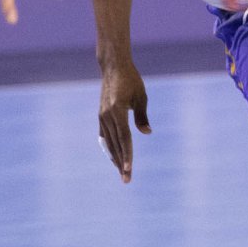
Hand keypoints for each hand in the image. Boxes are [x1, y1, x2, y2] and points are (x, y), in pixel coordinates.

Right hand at [98, 59, 149, 182]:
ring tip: (123, 173)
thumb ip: (142, 116)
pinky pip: (105, 137)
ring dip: (116, 159)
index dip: (127, 154)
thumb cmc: (131, 80)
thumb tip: (146, 133)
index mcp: (117, 110)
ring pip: (109, 143)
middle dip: (122, 163)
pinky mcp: (101, 116)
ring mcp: (102, 116)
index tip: (129, 169)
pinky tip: (114, 158)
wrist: (113, 67)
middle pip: (115, 144)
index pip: (124, 137)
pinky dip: (110, 149)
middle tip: (127, 180)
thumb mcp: (141, 96)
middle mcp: (107, 115)